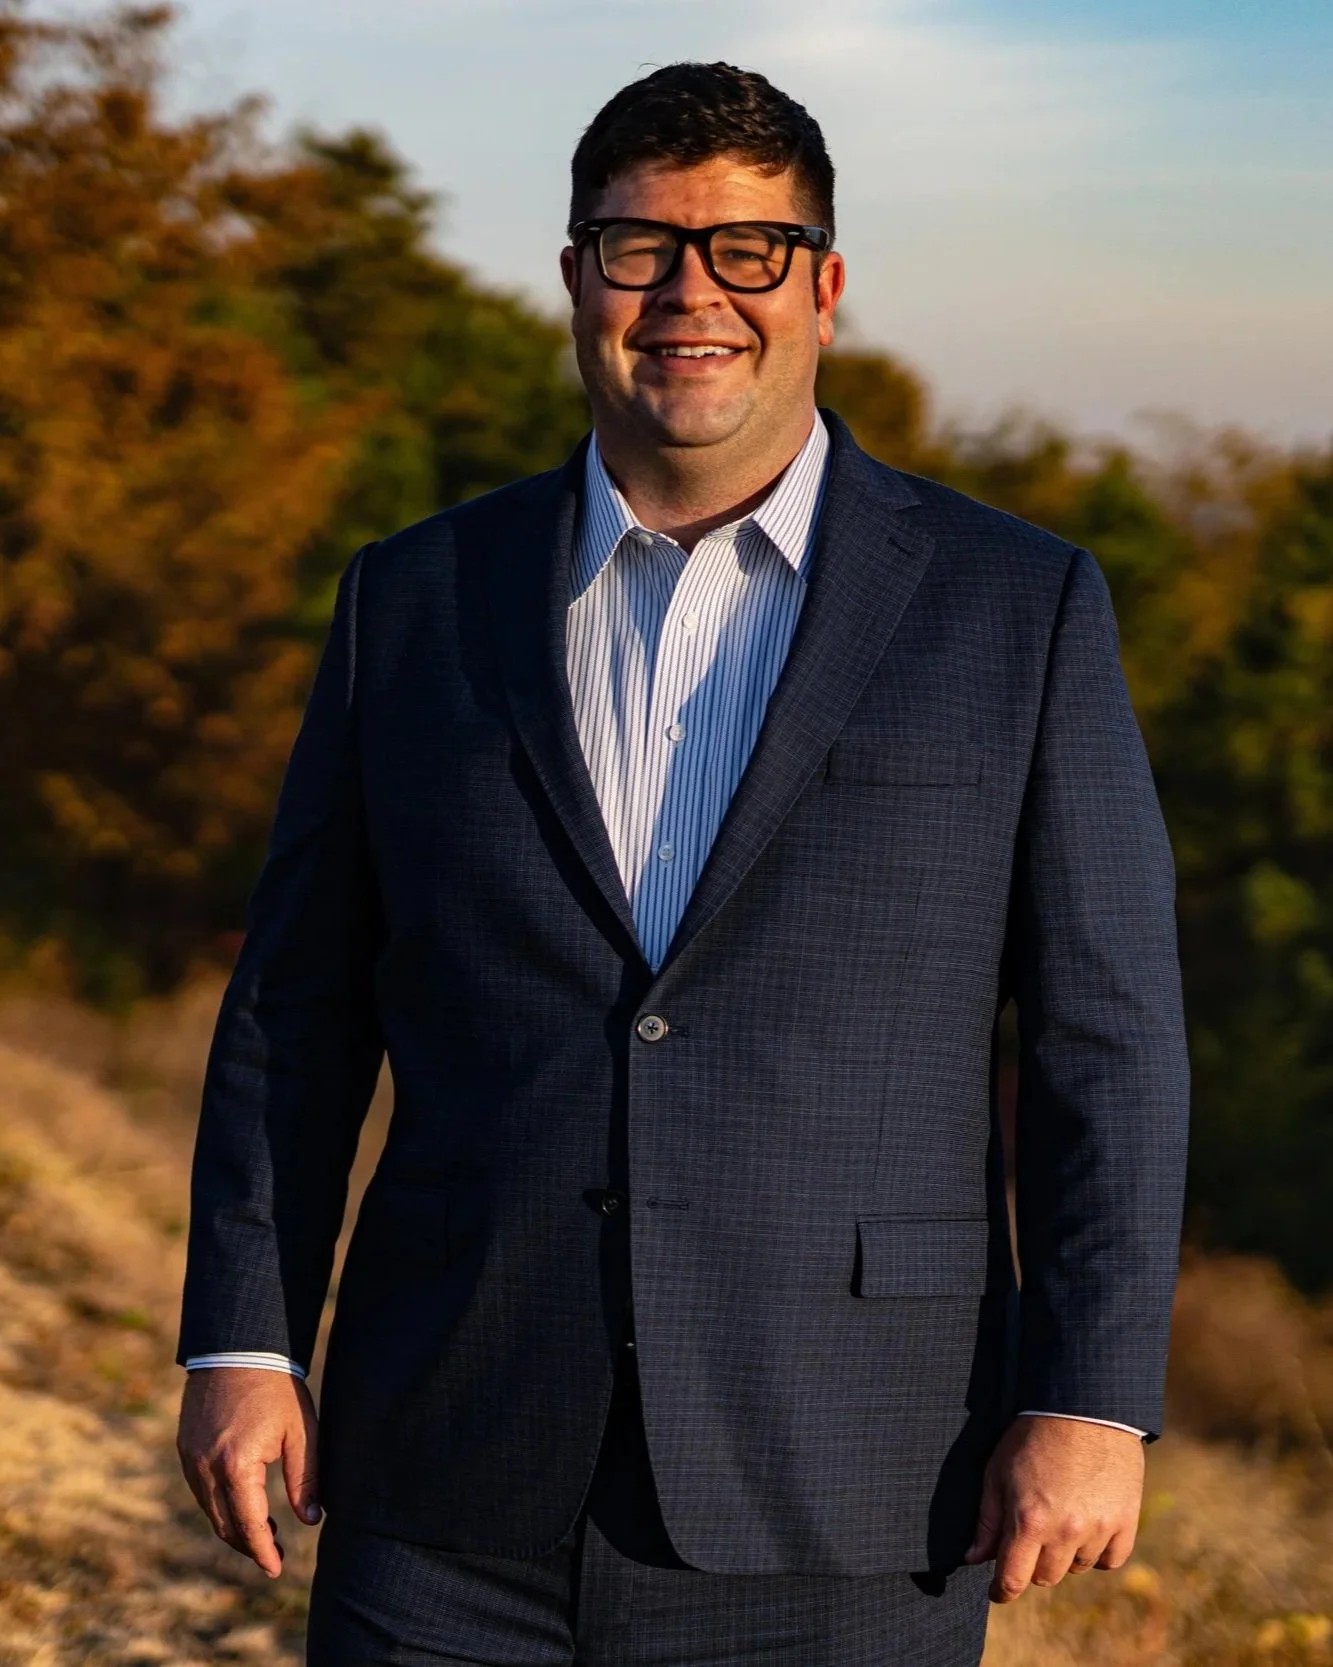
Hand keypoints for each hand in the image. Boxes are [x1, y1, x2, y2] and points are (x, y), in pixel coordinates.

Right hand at [177, 1368, 320, 1576]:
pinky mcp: (185, 1450)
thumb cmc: (276, 1389)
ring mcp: (190, 1460)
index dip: (263, 1551)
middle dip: (249, 1546)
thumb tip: (311, 1521)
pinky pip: (201, 1491)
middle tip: (273, 1556)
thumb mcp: (301, 1432)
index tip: (276, 1569)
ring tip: (262, 1533)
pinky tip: (241, 1505)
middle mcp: (206, 1468)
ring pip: (210, 1511)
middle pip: (225, 1525)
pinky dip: (220, 1506)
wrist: (238, 1349)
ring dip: (233, 1528)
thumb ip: (306, 1479)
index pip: (249, 1524)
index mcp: (237, 1465)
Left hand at [964, 1415, 1144, 1602]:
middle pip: (1044, 1577)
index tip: (997, 1590)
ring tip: (1060, 1515)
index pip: (1012, 1580)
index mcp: (1029, 1520)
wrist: (1083, 1405)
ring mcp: (1099, 1529)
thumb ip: (987, 1520)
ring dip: (1064, 1552)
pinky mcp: (1126, 1522)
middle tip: (1030, 1534)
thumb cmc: (1033, 1435)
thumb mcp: (998, 1471)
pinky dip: (1098, 1550)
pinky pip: (1110, 1560)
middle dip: (1032, 1562)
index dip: (1001, 1590)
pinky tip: (1088, 1526)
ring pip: (1076, 1567)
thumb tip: (974, 1558)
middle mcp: (1065, 1532)